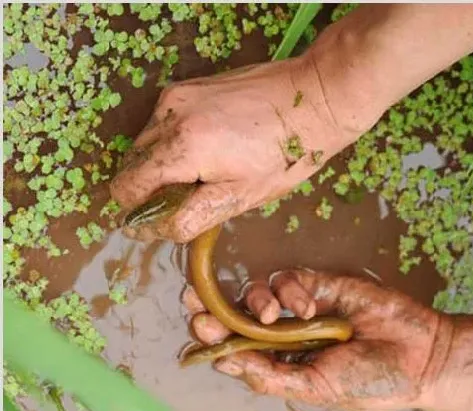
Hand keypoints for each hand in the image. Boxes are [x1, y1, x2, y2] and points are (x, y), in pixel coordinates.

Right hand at [110, 55, 373, 242]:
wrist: (313, 98)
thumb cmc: (285, 156)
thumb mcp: (240, 197)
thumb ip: (189, 216)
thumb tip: (150, 230)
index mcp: (181, 147)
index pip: (126, 187)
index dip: (138, 210)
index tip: (163, 217)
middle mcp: (168, 115)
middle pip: (132, 164)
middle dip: (152, 186)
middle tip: (194, 194)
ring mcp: (176, 95)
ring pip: (145, 142)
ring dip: (162, 163)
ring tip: (206, 170)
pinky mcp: (187, 85)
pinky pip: (162, 122)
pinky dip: (173, 140)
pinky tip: (210, 146)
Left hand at [182, 269, 448, 410]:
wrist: (418, 355)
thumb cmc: (369, 380)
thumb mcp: (315, 387)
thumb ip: (271, 374)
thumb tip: (224, 362)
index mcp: (280, 363)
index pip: (235, 347)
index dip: (212, 335)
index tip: (195, 325)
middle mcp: (285, 334)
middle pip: (237, 314)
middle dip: (213, 306)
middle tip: (193, 300)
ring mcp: (302, 306)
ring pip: (258, 292)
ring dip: (255, 300)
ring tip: (271, 316)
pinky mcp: (321, 283)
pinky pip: (290, 278)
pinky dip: (292, 289)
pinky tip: (308, 306)